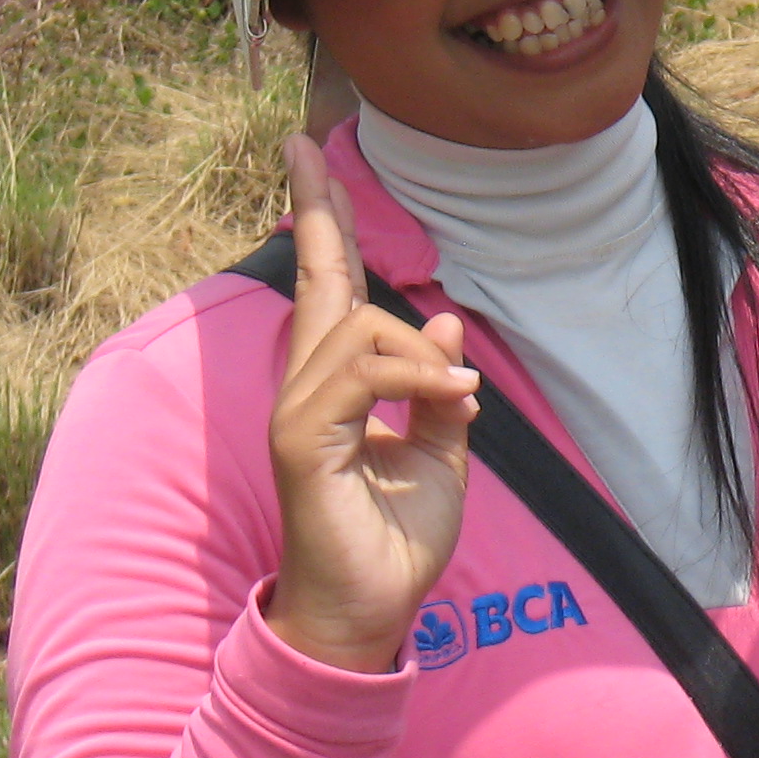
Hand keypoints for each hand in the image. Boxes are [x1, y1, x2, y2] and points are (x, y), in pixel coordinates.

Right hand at [262, 133, 479, 672]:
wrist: (373, 610)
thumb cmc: (400, 538)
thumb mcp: (442, 454)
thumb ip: (439, 390)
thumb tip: (446, 324)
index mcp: (340, 385)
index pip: (331, 290)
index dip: (323, 225)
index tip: (309, 159)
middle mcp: (308, 388)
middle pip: (318, 283)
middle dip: (316, 214)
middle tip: (303, 147)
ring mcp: (299, 413)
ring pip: (358, 328)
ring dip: (422, 353)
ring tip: (458, 394)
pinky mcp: (304, 441)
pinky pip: (359, 374)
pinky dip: (415, 377)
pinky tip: (454, 397)